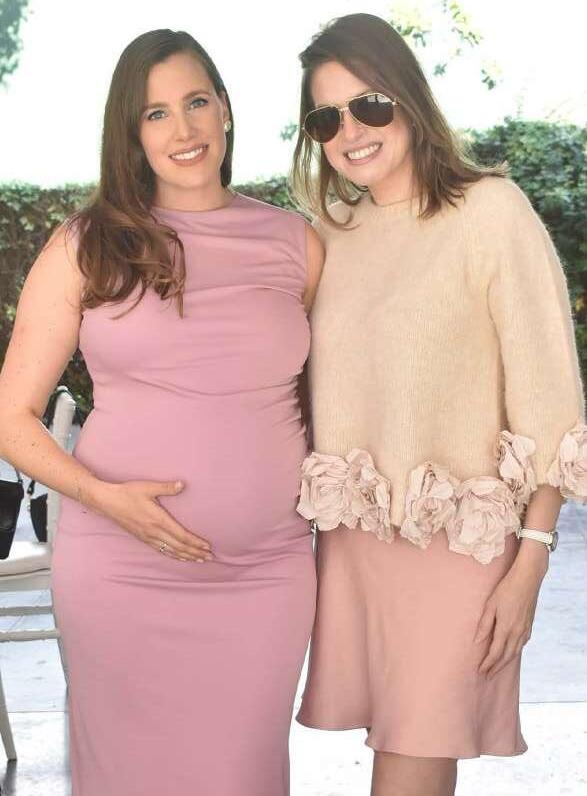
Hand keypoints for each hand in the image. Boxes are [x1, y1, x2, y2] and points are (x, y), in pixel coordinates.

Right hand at [84, 478, 212, 562]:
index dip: (195, 543)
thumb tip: (183, 484)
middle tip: (210, 558)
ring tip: (199, 560)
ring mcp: (148, 537)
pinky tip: (180, 557)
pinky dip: (173, 555)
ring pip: (171, 551)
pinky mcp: (142, 538)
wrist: (107, 502)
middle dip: (195, 553)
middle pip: (179, 547)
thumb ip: (167, 487)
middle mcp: (154, 532)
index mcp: (158, 520)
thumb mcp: (148, 487)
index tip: (207, 546)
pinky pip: (161, 550)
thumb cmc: (128, 492)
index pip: (181, 536)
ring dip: (186, 557)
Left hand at [475, 541, 547, 678]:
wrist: (527, 580)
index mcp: (506, 628)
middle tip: (486, 676)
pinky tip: (510, 653)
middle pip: (506, 657)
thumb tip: (477, 642)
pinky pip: (521, 645)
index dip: (487, 664)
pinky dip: (514, 653)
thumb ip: (484, 625)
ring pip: (514, 652)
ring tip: (496, 668)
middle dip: (496, 668)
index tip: (480, 671)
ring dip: (505, 662)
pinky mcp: (529, 626)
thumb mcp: (490, 605)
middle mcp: (517, 633)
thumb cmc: (506, 589)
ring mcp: (525, 630)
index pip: (495, 652)